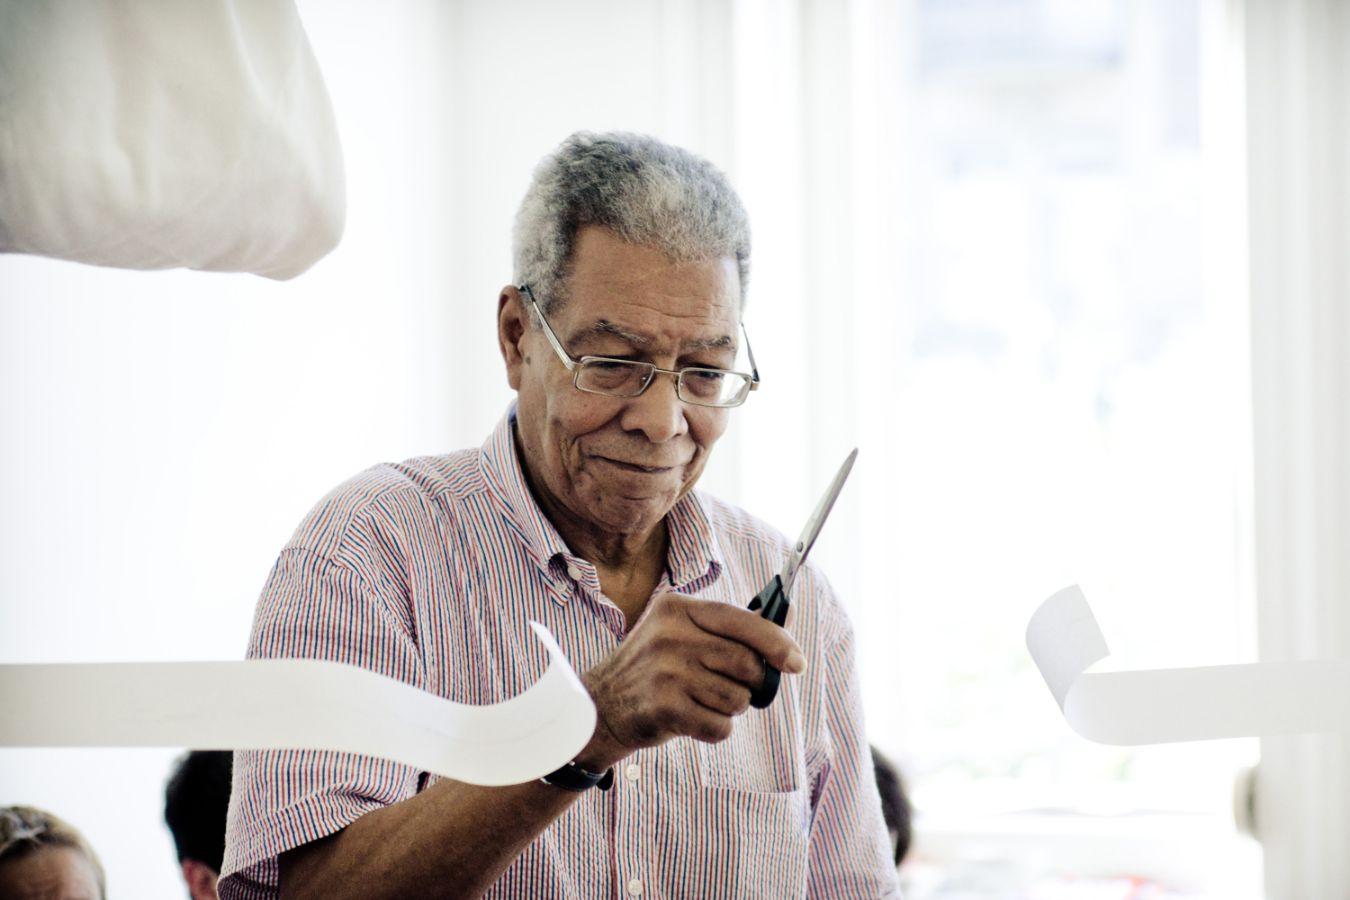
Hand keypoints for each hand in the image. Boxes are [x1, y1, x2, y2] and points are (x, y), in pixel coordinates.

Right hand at [576, 592, 806, 768]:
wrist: (600, 708)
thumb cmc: (653, 670)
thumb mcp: (680, 633)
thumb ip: (731, 626)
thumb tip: (788, 614)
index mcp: (677, 609)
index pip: (742, 621)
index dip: (777, 643)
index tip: (796, 662)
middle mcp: (670, 636)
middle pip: (746, 664)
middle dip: (750, 683)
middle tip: (732, 688)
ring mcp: (666, 672)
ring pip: (737, 698)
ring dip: (730, 709)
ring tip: (702, 702)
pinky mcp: (665, 707)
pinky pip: (720, 726)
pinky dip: (715, 729)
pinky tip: (691, 719)